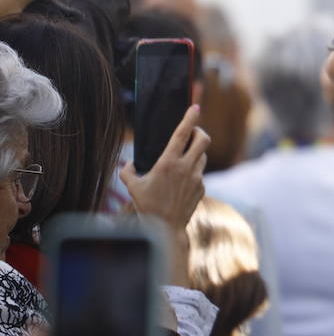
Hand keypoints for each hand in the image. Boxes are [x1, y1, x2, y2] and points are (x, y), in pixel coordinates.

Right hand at [120, 104, 209, 230]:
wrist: (166, 228)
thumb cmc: (147, 206)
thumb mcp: (131, 186)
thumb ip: (127, 170)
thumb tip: (129, 163)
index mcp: (169, 163)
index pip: (183, 134)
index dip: (190, 118)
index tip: (195, 107)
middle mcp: (187, 168)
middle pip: (203, 140)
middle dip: (199, 131)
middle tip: (191, 132)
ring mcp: (197, 178)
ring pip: (203, 155)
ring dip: (196, 152)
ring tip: (183, 157)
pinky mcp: (202, 187)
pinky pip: (199, 172)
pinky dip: (193, 170)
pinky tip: (181, 180)